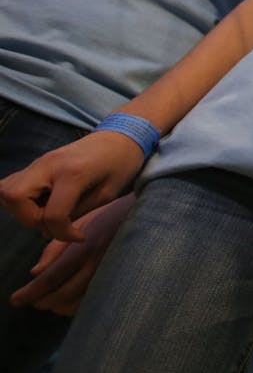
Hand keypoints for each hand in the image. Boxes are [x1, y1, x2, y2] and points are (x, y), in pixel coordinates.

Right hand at [0, 132, 145, 241]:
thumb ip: (77, 213)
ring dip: (23, 209)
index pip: (51, 214)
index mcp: (73, 173)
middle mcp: (49, 165)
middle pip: (14, 197)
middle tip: (58, 221)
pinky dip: (20, 199)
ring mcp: (39, 162)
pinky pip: (12, 184)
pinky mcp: (36, 163)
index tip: (79, 236)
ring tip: (50, 211)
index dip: (62, 234)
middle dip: (31, 219)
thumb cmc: (121, 165)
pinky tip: (44, 202)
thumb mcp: (107, 194)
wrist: (121, 136)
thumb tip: (49, 230)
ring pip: (7, 191)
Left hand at [9, 196, 132, 313]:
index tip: (16, 300)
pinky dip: (78, 307)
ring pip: (78, 303)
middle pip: (62, 294)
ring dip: (59, 307)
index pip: (51, 277)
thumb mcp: (81, 223)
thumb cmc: (111, 216)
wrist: (152, 216)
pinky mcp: (123, 281)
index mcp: (84, 248)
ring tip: (50, 304)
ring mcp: (111, 275)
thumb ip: (57, 247)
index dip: (31, 292)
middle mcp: (97, 264)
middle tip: (32, 301)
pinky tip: (71, 303)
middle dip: (43, 301)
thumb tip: (35, 272)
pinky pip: (95, 302)